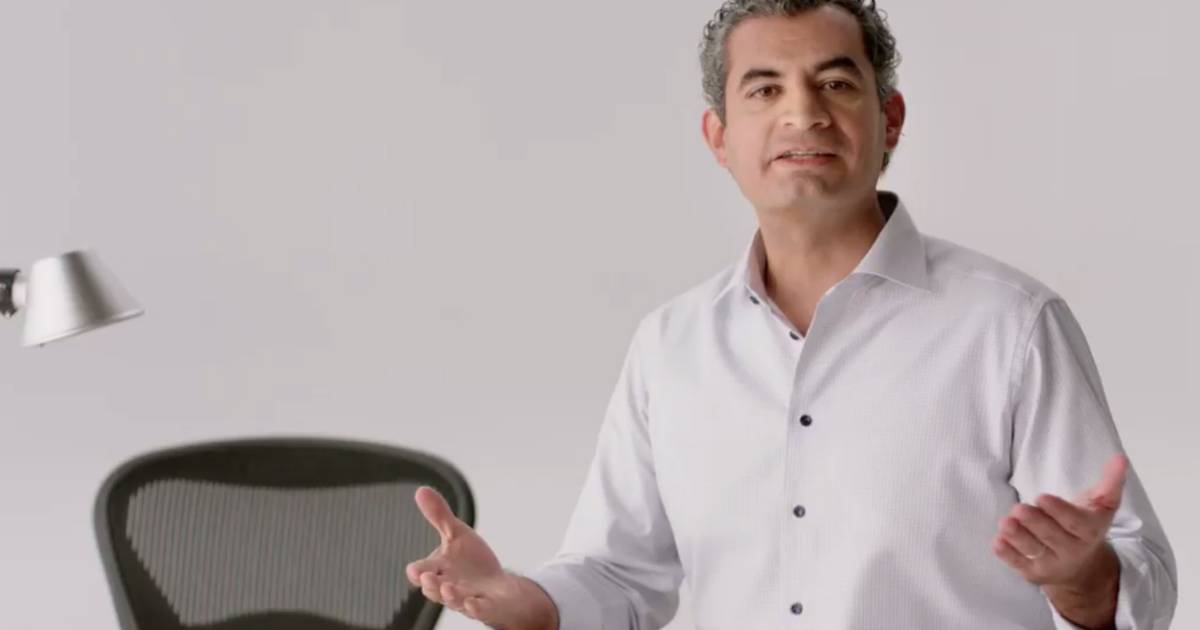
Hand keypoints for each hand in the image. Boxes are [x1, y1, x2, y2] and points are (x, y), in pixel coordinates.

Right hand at [405, 486, 555, 629]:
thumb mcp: (456, 534)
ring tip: (449, 588)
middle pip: (434, 589)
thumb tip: (421, 490)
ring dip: (450, 596)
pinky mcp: (486, 606)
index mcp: (438, 569)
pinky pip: (479, 610)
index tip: (415, 568)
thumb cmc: (472, 563)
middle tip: (428, 578)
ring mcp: (467, 598)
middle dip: (431, 585)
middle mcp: (449, 586)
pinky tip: (473, 603)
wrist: (498, 587)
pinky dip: (475, 607)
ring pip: (454, 600)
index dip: (417, 571)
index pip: (421, 571)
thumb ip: (439, 516)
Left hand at [992, 454, 1126, 587]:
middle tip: (1019, 508)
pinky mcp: (1033, 573)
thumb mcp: (1102, 505)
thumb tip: (1120, 458)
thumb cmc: (1086, 526)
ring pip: (1034, 551)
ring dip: (1018, 538)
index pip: (1075, 523)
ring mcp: (1052, 564)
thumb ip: (1111, 481)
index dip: (1059, 511)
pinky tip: (998, 541)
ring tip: (1005, 523)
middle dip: (1035, 523)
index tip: (1042, 497)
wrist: (1083, 568)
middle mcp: (1072, 551)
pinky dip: (1008, 555)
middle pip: (1051, 537)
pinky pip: (1019, 565)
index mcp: (1089, 532)